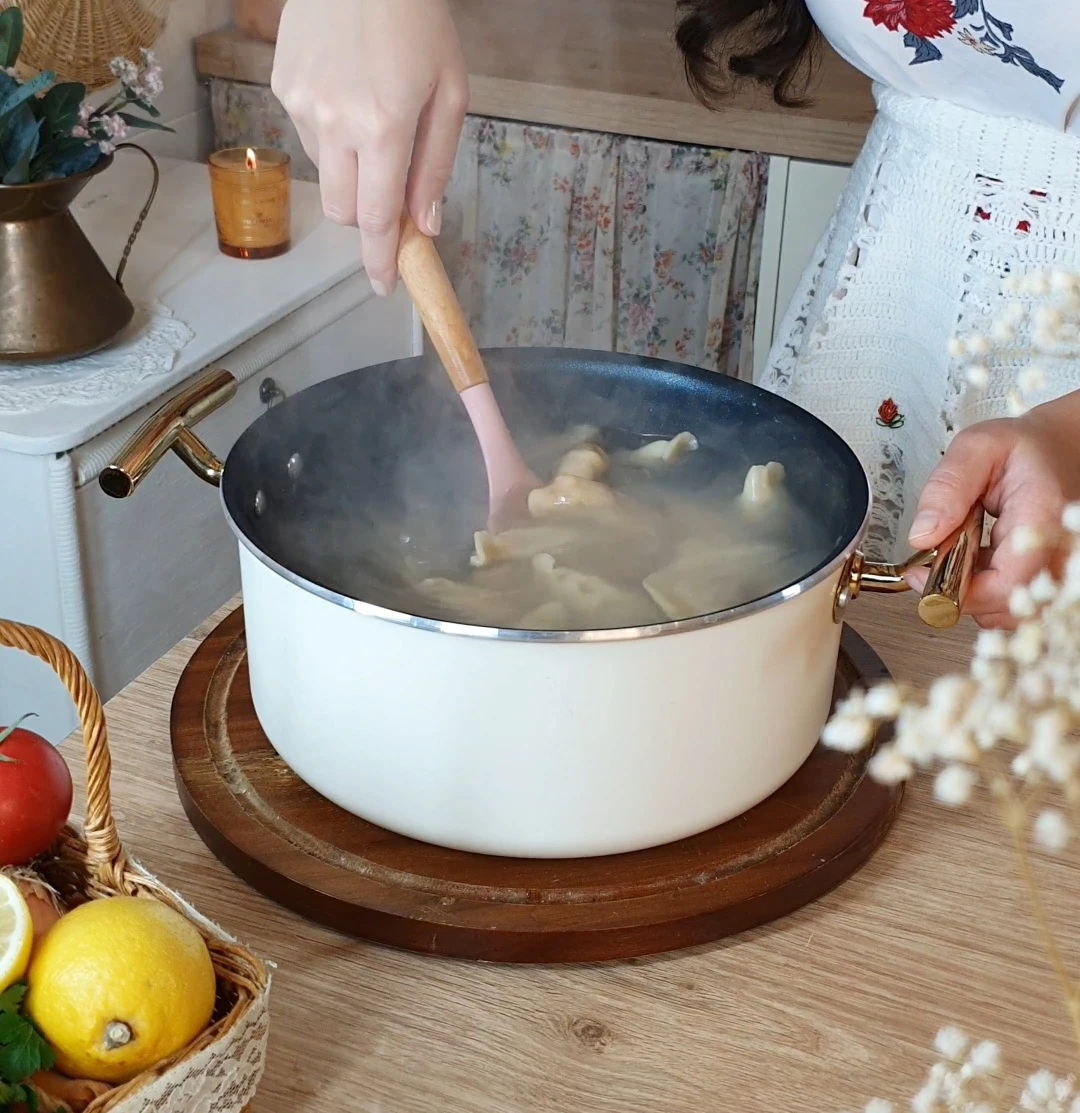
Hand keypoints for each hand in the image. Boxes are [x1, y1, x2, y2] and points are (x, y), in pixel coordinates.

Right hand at [271, 0, 467, 294]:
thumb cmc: (419, 22)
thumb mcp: (450, 94)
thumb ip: (435, 166)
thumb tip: (426, 226)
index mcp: (382, 126)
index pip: (378, 219)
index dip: (381, 260)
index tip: (383, 287)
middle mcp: (334, 122)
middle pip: (343, 211)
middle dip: (368, 217)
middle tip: (391, 189)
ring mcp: (301, 104)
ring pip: (325, 175)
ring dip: (350, 171)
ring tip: (371, 117)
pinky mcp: (281, 86)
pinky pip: (307, 137)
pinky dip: (331, 136)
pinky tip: (346, 93)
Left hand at [905, 391, 1079, 627]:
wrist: (1060, 447)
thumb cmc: (1023, 448)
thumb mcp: (977, 448)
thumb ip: (947, 487)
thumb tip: (922, 536)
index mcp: (1042, 519)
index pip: (1006, 585)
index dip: (957, 591)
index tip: (922, 575)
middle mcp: (1059, 552)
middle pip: (1007, 609)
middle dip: (961, 595)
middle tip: (935, 564)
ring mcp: (1058, 569)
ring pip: (1011, 613)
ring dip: (975, 595)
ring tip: (962, 555)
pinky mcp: (1049, 578)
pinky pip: (1016, 605)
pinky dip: (989, 593)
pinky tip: (978, 564)